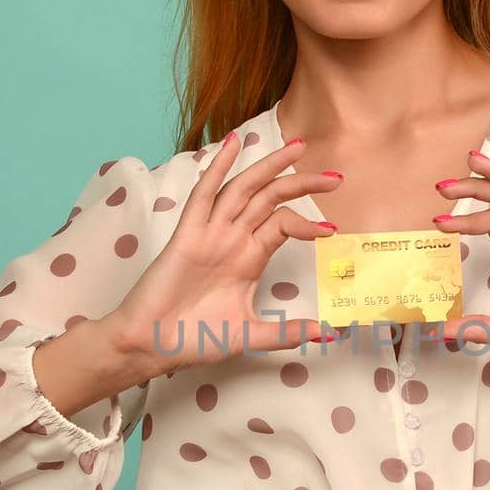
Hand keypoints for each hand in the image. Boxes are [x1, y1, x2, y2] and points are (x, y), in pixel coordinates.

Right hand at [98, 133, 338, 379]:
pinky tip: (233, 144)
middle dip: (302, 184)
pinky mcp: (186, 235)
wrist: (153, 345)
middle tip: (335, 177)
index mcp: (249, 257)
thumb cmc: (196, 339)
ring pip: (243, 189)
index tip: (334, 230)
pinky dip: (218, 168)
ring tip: (297, 147)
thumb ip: (287, 333)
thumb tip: (328, 336)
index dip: (310, 223)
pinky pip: (203, 195)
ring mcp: (210, 234)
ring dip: (269, 167)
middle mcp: (233, 239)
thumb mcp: (252, 334)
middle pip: (271, 199)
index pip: (284, 224)